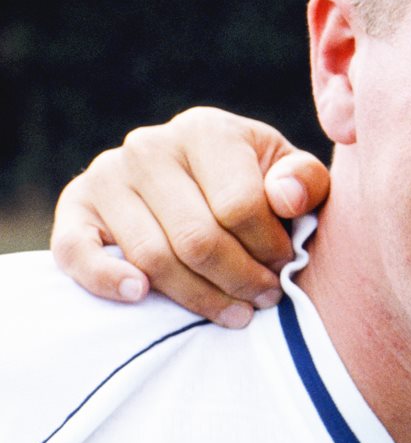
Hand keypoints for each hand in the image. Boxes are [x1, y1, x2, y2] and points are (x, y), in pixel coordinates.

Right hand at [51, 107, 329, 326]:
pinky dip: (105, 279)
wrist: (197, 176)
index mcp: (206, 130)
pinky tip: (140, 296)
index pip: (240, 206)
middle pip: (197, 238)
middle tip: (264, 300)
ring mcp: (107, 175)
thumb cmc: (254, 179)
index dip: (269, 248)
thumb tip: (286, 198)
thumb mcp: (288, 172)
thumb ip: (303, 181)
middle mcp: (150, 146)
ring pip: (152, 256)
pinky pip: (76, 251)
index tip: (286, 268)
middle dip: (239, 279)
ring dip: (198, 296)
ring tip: (235, 313)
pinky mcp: (75, 206)